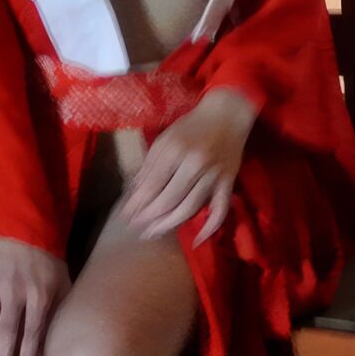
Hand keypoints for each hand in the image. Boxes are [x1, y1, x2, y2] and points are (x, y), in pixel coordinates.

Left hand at [119, 87, 255, 241]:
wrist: (227, 115)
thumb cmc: (191, 126)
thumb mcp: (164, 139)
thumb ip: (149, 165)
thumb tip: (134, 192)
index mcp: (174, 151)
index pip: (152, 185)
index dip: (137, 204)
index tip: (126, 216)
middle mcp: (194, 165)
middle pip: (169, 200)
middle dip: (150, 217)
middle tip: (138, 229)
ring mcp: (213, 175)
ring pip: (190, 208)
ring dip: (170, 224)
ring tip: (154, 233)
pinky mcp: (228, 182)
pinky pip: (220, 209)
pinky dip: (210, 227)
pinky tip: (196, 240)